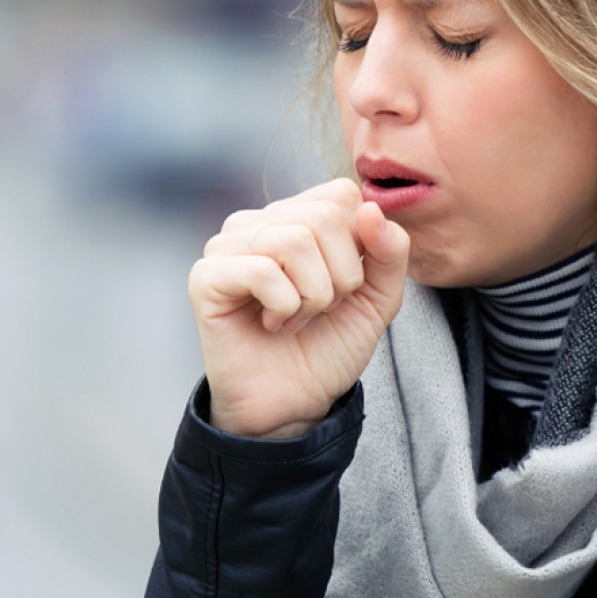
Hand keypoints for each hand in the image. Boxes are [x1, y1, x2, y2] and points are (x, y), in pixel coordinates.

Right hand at [187, 178, 410, 437]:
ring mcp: (227, 246)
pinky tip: (274, 324)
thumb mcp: (378, 297)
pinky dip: (284, 306)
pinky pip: (261, 270)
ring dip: (313, 295)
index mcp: (297, 217)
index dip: (360, 244)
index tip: (346, 285)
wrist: (294, 402)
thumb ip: (390, 251)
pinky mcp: (206, 277)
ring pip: (294, 241)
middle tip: (322, 308)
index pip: (341, 195)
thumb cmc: (328, 346)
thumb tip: (371, 209)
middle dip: (341, 275)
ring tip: (297, 317)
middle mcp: (259, 222)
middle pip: (323, 216)